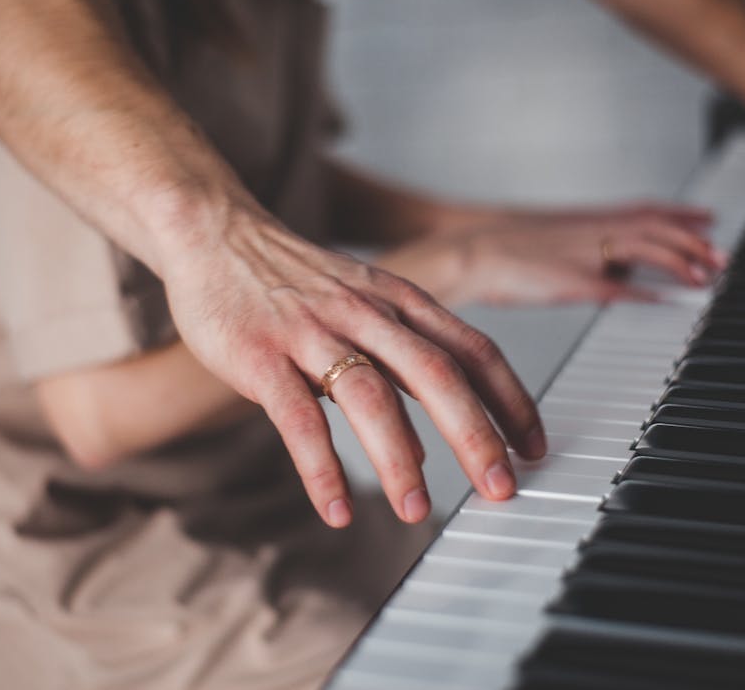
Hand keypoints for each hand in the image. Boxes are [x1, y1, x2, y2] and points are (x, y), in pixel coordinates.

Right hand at [159, 199, 544, 528]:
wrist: (213, 232)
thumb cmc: (291, 278)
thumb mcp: (361, 302)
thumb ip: (398, 361)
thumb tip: (428, 442)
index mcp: (397, 299)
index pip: (472, 348)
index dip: (510, 398)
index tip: (532, 447)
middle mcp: (364, 312)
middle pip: (436, 373)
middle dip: (475, 435)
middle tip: (502, 489)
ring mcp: (311, 332)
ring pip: (370, 397)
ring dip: (399, 460)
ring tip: (417, 511)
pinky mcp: (260, 356)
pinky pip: (297, 419)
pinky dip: (321, 468)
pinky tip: (337, 510)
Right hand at [380, 202, 724, 307]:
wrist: (465, 249)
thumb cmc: (498, 251)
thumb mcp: (547, 241)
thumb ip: (580, 250)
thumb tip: (608, 268)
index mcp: (583, 220)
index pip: (643, 210)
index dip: (679, 214)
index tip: (708, 218)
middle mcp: (588, 231)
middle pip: (653, 228)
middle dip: (691, 240)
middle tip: (721, 254)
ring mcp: (580, 252)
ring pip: (643, 250)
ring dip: (678, 262)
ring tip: (706, 276)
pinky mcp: (568, 279)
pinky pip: (615, 285)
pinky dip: (642, 290)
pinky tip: (663, 300)